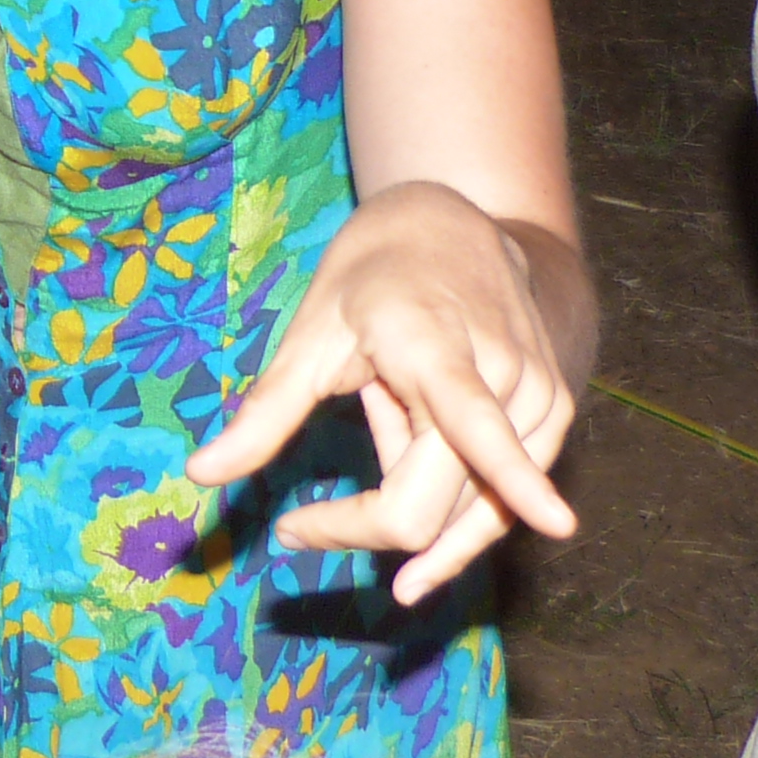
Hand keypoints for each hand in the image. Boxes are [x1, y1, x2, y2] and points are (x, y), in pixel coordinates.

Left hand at [183, 179, 575, 602]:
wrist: (456, 224)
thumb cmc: (372, 274)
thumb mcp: (310, 334)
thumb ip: (266, 413)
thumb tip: (201, 473)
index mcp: (436, 349)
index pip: (469, 451)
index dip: (374, 523)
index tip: (294, 533)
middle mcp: (503, 375)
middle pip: (436, 507)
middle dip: (365, 529)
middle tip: (301, 525)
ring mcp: (540, 395)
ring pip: (472, 512)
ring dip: (413, 493)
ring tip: (383, 409)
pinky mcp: (556, 410)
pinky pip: (503, 497)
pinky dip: (450, 497)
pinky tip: (411, 435)